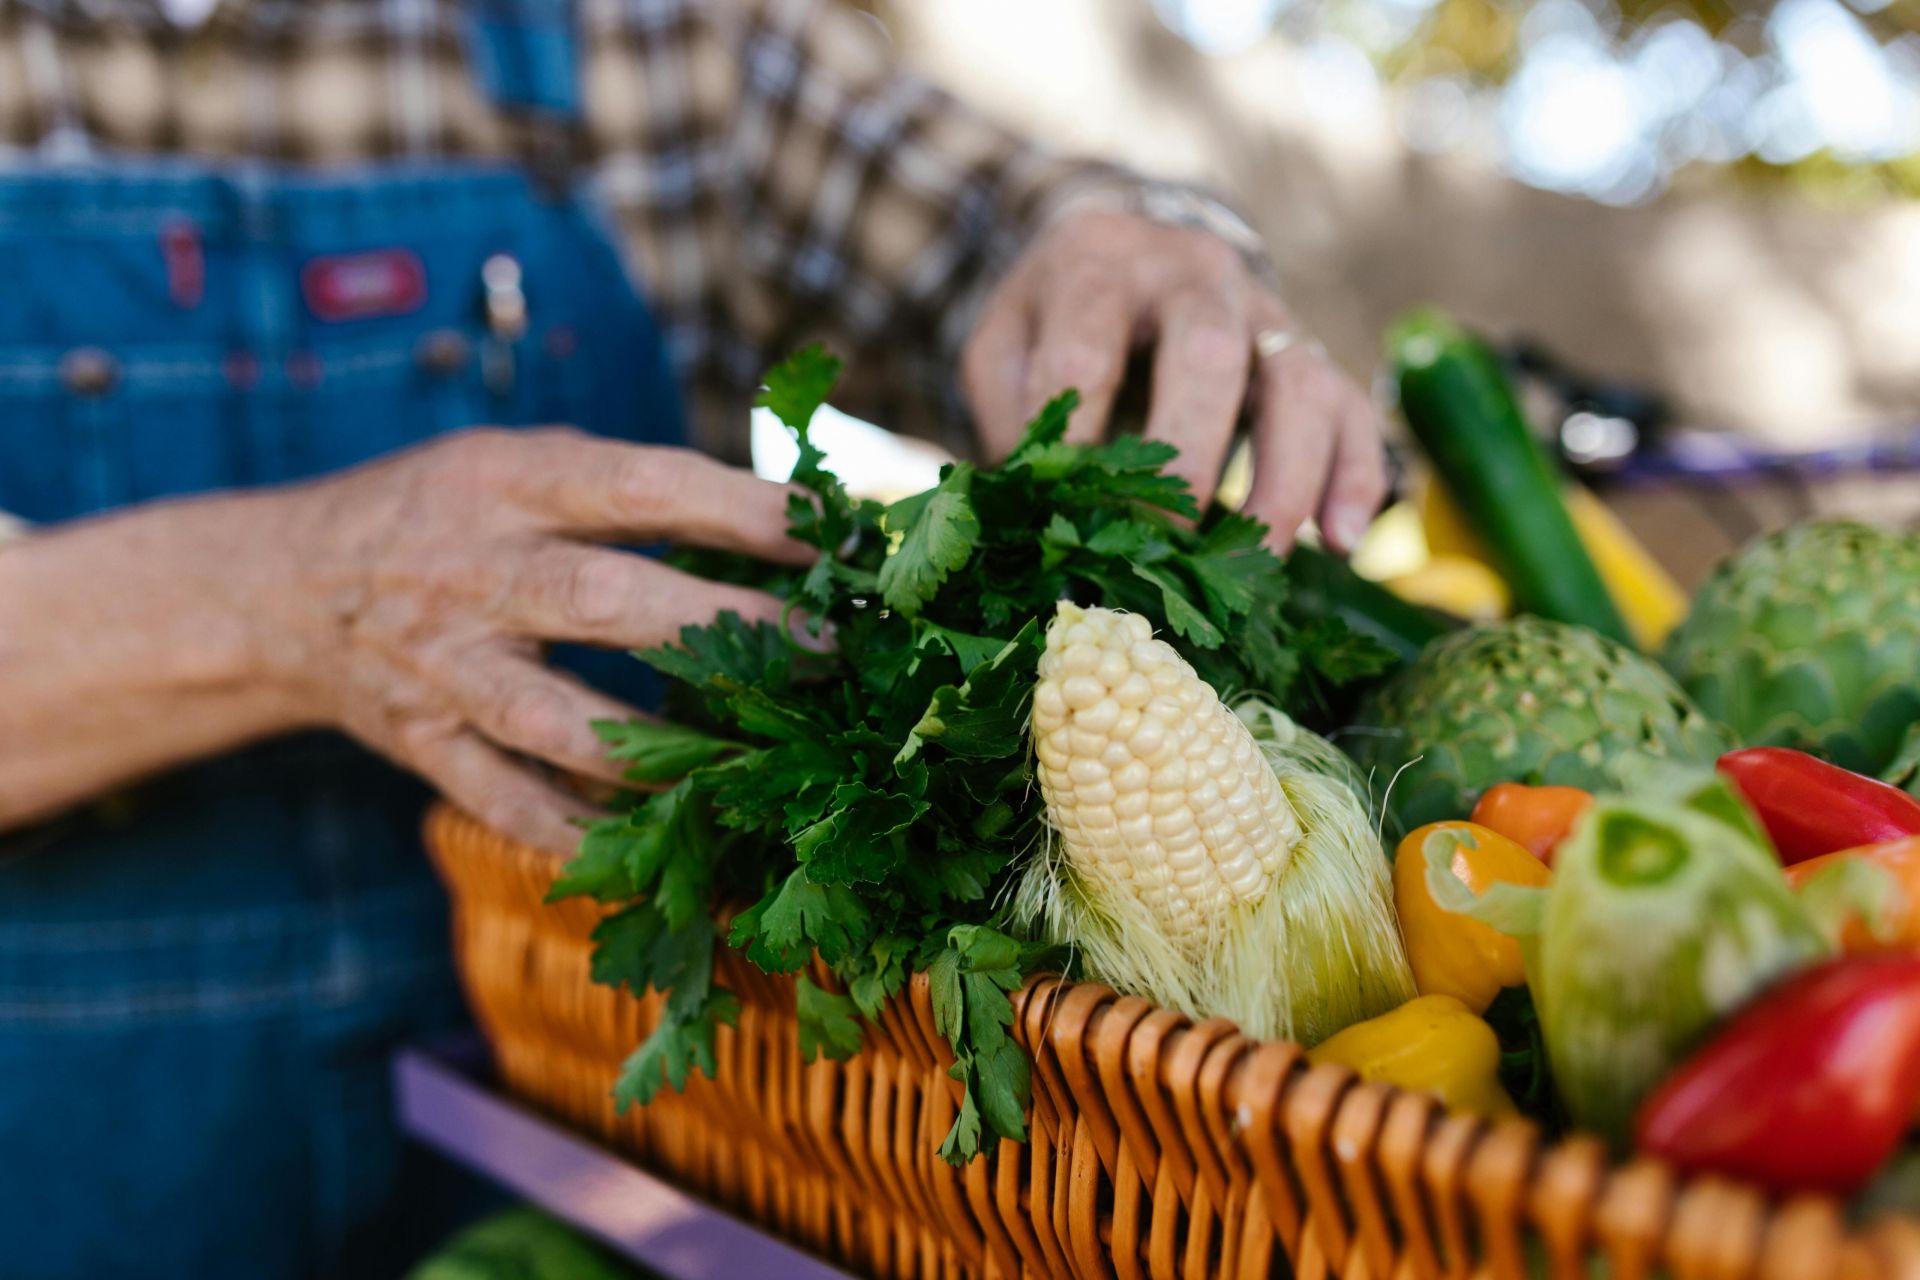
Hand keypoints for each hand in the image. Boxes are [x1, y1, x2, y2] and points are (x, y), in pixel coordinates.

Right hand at [268, 428, 810, 852]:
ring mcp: (443, 667)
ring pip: (557, 721)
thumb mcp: (519, 464)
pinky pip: (507, 804)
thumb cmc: (445, 515)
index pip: (640, 486)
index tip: (829, 530)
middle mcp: (471, 572)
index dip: (740, 508)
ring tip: (757, 763)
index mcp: (507, 482)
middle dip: (725, 625)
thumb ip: (631, 493)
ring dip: (663, 750)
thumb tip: (788, 527)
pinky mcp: (423, 745)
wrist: (281, 589)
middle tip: (825, 648)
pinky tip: (662, 849)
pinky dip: (582, 833)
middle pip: (607, 601)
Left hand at [961, 208, 1386, 552]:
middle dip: (1190, 458)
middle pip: (1207, 354)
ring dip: (1283, 481)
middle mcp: (1192, 274)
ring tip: (1259, 563)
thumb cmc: (1056, 323)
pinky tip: (1339, 544)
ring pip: (1298, 383)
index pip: (1085, 350)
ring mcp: (1263, 310)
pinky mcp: (1312, 354)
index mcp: (1098, 264)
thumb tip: (1041, 520)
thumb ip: (1016, 419)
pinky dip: (1354, 478)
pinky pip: (1351, 409)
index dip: (1076, 438)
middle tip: (1168, 548)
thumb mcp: (1005, 350)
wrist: (1125, 258)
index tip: (1068, 515)